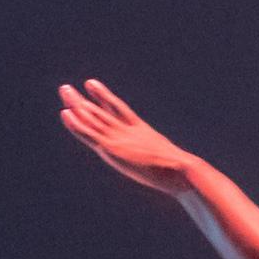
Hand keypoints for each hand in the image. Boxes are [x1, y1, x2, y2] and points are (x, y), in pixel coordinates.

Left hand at [59, 78, 197, 194]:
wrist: (182, 171)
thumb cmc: (185, 174)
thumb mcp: (176, 164)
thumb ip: (176, 163)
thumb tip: (194, 169)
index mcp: (142, 130)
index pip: (118, 109)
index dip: (104, 96)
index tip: (92, 85)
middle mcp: (128, 131)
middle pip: (100, 110)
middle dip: (83, 99)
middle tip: (67, 88)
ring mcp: (120, 139)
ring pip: (92, 118)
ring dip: (76, 104)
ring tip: (64, 90)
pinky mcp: (112, 148)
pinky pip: (90, 133)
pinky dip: (77, 124)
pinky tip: (66, 113)